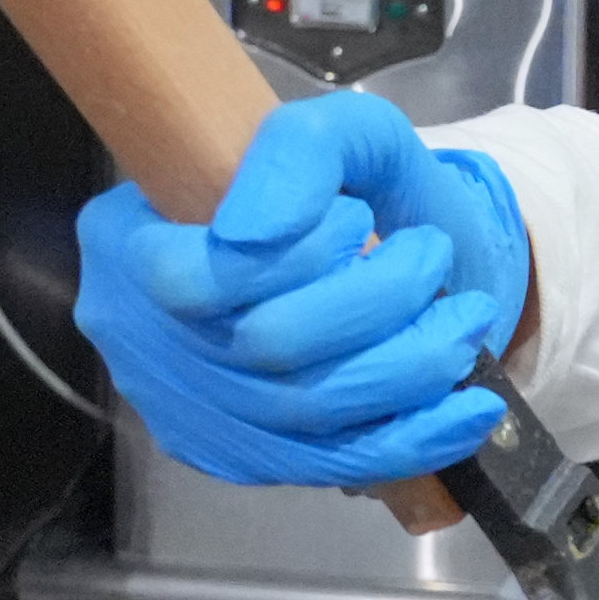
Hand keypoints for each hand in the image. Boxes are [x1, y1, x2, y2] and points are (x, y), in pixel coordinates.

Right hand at [72, 89, 527, 487]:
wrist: (383, 253)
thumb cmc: (348, 187)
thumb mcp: (340, 134)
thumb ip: (298, 151)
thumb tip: (251, 235)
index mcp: (126, 239)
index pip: (190, 279)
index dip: (295, 256)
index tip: (359, 217)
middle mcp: (140, 335)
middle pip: (263, 347)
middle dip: (375, 304)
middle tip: (433, 262)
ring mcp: (187, 410)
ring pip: (306, 411)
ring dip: (410, 363)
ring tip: (466, 321)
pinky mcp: (247, 461)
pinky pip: (333, 466)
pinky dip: (418, 436)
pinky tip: (473, 406)